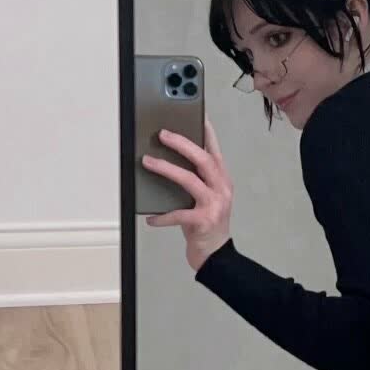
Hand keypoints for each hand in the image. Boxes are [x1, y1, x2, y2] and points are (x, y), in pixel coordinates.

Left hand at [143, 117, 232, 270]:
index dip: (206, 131)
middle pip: (203, 159)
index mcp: (222, 180)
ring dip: (166, 169)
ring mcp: (214, 205)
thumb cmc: (207, 224)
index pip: (214, 149)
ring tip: (147, 162)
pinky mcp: (203, 221)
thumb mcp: (205, 197)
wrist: (217, 255)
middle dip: (182, 143)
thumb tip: (166, 159)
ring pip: (190, 180)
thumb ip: (195, 179)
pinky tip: (151, 218)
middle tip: (162, 134)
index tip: (197, 114)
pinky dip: (162, 216)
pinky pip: (179, 214)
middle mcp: (221, 189)